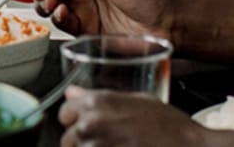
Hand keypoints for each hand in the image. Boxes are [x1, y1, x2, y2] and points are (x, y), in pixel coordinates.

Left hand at [59, 87, 214, 146]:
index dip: (75, 119)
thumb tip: (72, 93)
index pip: (64, 113)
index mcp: (97, 103)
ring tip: (116, 146)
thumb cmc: (170, 125)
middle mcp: (92, 125)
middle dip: (82, 140)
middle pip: (67, 138)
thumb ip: (100, 97)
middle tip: (107, 140)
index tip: (87, 123)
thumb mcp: (137, 99)